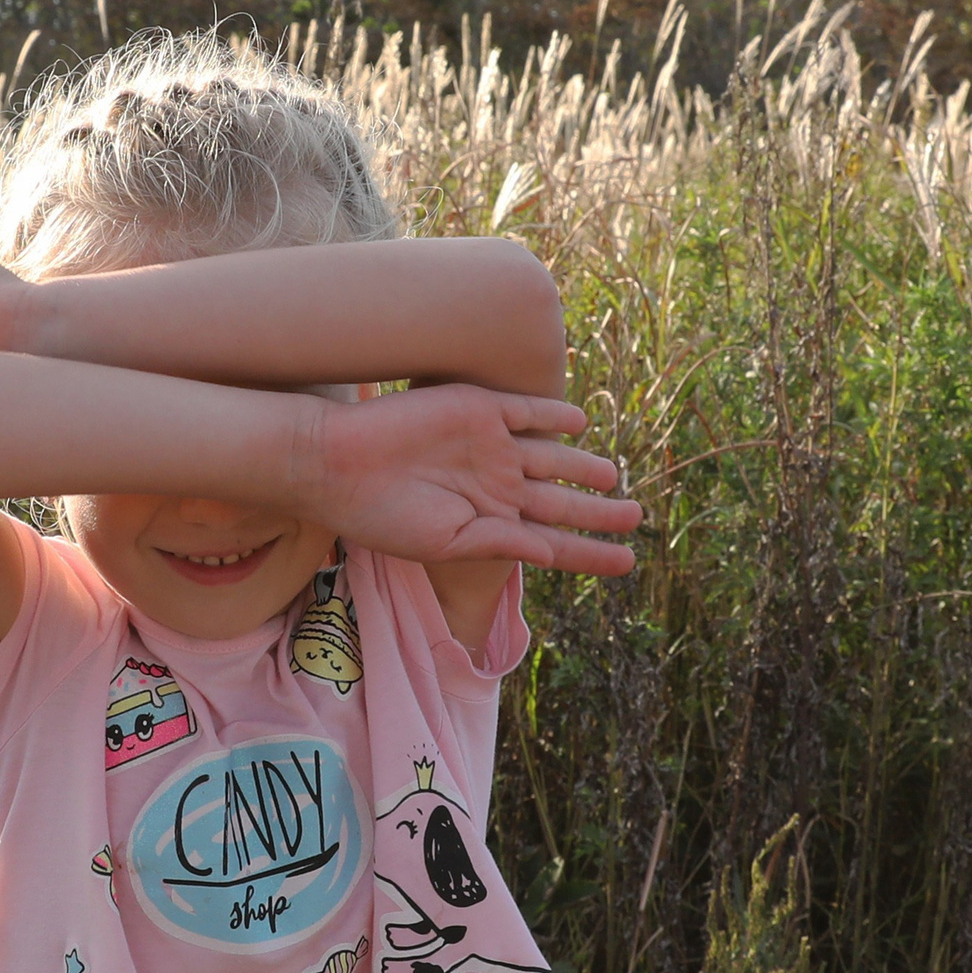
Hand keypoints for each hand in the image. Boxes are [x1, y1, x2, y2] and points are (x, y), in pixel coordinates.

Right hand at [307, 385, 640, 576]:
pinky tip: (581, 424)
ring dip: (586, 467)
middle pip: (560, 499)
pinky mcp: (479, 409)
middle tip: (636, 517)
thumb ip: (500, 543)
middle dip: (599, 511)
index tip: (627, 563)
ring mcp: (489, 446)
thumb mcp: (446, 542)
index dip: (590, 553)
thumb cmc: (381, 514)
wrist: (336, 463)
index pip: (551, 541)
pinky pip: (528, 412)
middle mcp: (493, 485)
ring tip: (616, 477)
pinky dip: (556, 417)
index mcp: (486, 523)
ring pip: (552, 458)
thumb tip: (554, 554)